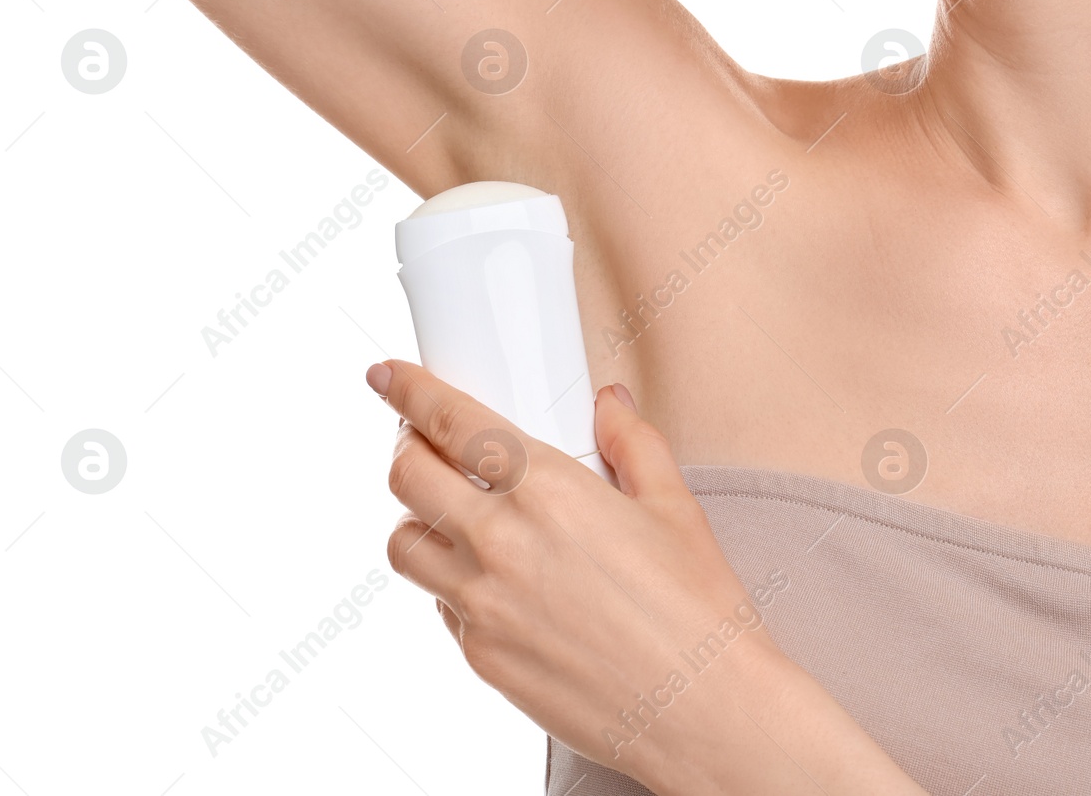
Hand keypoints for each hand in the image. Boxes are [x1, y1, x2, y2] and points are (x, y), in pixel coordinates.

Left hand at [366, 360, 790, 788]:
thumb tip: (611, 406)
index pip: (448, 422)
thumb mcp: (674, 509)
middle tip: (430, 448)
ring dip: (419, 521)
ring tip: (456, 519)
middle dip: (408, 451)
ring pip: (404, 544)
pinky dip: (451, 583)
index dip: (406, 390)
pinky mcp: (479, 657)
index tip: (388, 377)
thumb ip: (632, 444)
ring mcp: (482, 605)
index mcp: (548, 490)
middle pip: (406, 476)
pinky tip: (496, 582)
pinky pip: (439, 605)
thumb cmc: (697, 613)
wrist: (702, 712)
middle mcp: (501, 542)